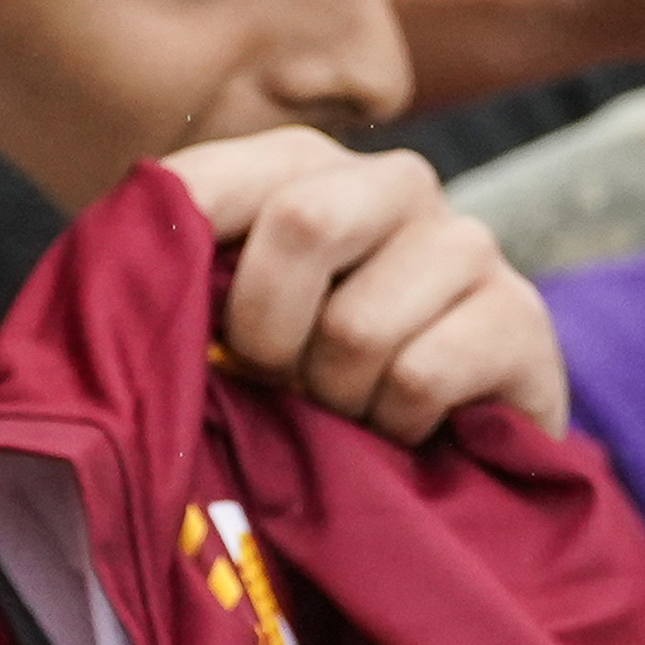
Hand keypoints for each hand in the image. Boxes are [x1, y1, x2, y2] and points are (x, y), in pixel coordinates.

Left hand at [167, 130, 569, 436]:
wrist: (438, 476)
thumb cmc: (307, 397)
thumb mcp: (224, 337)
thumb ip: (172, 286)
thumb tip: (122, 268)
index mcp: (303, 168)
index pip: (207, 180)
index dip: (179, 264)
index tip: (180, 338)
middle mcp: (394, 184)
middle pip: (304, 221)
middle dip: (269, 335)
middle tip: (279, 385)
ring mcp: (467, 244)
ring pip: (360, 324)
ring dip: (337, 399)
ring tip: (351, 411)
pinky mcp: (522, 318)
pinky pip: (421, 375)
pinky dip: (395, 426)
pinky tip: (407, 430)